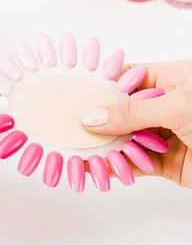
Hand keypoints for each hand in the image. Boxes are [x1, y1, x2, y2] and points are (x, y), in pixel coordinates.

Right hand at [80, 61, 191, 187]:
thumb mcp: (178, 107)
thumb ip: (132, 113)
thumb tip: (91, 115)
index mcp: (172, 80)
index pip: (126, 77)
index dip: (99, 82)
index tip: (71, 90)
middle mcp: (167, 106)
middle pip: (122, 110)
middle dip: (96, 118)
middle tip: (66, 123)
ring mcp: (167, 134)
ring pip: (126, 138)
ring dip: (103, 145)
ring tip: (75, 148)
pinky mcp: (169, 162)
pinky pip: (136, 163)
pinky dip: (117, 167)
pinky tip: (97, 167)